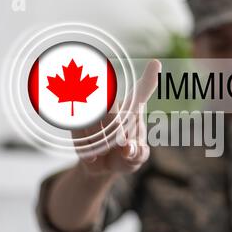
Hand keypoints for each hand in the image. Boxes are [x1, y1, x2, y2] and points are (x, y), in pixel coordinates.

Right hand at [71, 59, 161, 174]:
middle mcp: (113, 105)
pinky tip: (94, 155)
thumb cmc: (126, 157)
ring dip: (102, 142)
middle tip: (122, 144)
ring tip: (106, 151)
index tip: (156, 64)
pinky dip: (89, 150)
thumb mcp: (137, 158)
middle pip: (112, 107)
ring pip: (94, 123)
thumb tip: (127, 148)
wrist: (103, 167)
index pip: (141, 93)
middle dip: (116, 128)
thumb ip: (138, 154)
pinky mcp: (76, 122)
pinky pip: (80, 135)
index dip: (148, 80)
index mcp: (134, 110)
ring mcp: (92, 112)